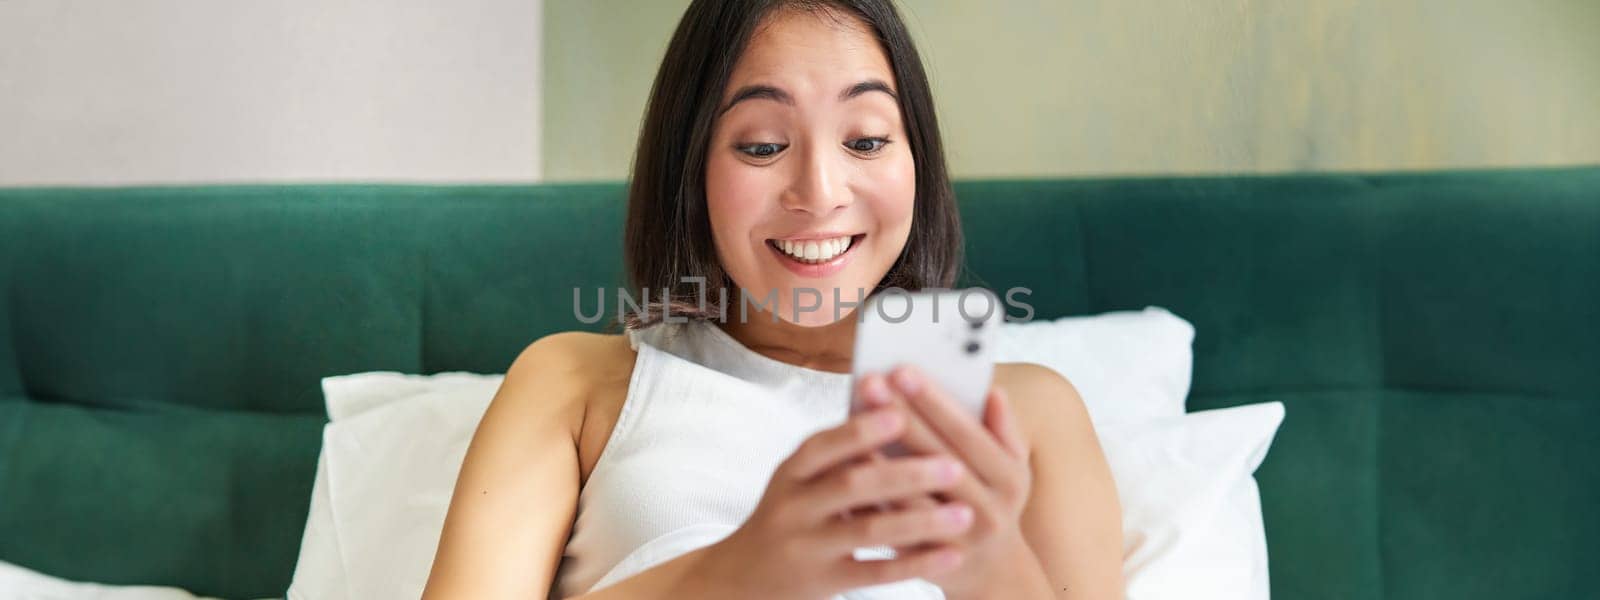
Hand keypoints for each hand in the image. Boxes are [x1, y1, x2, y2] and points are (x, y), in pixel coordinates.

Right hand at [683, 404, 976, 599]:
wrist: (742, 578)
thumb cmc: (788, 517)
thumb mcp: (797, 481)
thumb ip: (839, 453)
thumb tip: (899, 410)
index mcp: (791, 472)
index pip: (823, 445)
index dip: (859, 431)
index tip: (899, 415)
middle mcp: (794, 507)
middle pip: (851, 485)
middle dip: (904, 474)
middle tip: (953, 466)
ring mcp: (807, 547)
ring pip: (868, 529)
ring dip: (920, 521)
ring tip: (964, 514)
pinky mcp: (822, 581)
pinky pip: (874, 572)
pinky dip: (915, 562)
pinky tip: (949, 554)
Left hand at [855, 366, 1046, 597]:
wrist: (989, 572)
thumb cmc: (994, 502)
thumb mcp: (1013, 468)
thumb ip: (1004, 429)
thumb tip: (993, 390)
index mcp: (1008, 479)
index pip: (968, 434)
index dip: (935, 402)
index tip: (903, 370)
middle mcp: (985, 511)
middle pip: (936, 460)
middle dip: (901, 418)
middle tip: (870, 383)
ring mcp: (954, 539)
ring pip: (910, 497)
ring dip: (878, 459)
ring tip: (851, 423)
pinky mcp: (923, 560)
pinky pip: (890, 528)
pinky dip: (867, 499)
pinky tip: (843, 470)